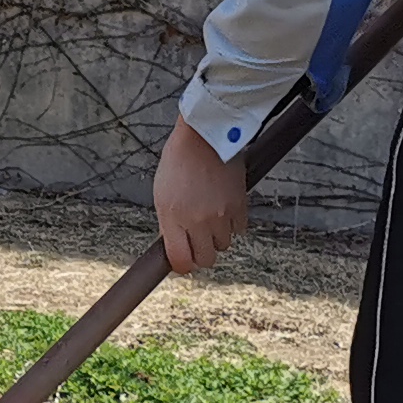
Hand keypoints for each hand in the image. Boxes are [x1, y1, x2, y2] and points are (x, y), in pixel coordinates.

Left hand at [154, 116, 250, 274]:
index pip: (180, 261)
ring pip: (223, 245)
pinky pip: (239, 230)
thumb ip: (169, 223)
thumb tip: (174, 246)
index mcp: (173, 217)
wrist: (205, 136)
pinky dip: (233, 224)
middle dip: (200, 253)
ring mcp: (221, 215)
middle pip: (205, 259)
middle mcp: (197, 220)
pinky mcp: (240, 206)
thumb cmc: (179, 161)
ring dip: (217, 237)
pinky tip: (224, 208)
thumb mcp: (162, 193)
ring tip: (210, 217)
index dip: (182, 266)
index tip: (182, 262)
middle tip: (197, 240)